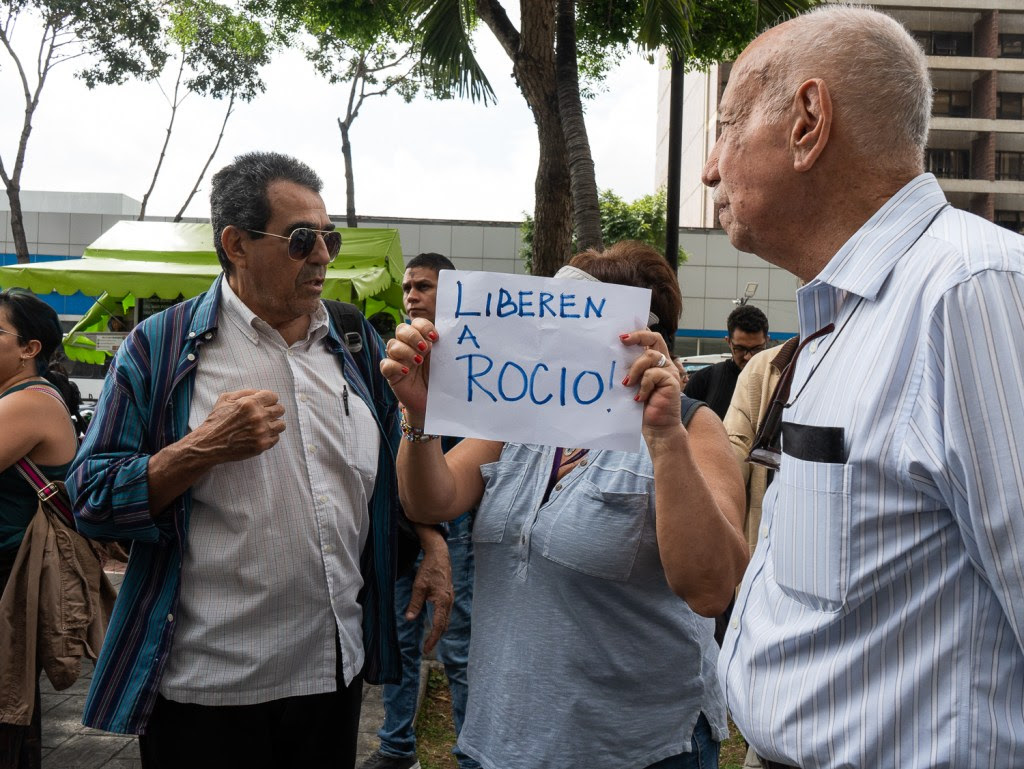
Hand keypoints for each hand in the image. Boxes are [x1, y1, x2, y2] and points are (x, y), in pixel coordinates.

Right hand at [188, 389, 284, 463]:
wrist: (209, 444)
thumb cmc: (217, 420)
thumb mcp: (225, 399)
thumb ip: (245, 392)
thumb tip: (260, 392)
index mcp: (249, 403)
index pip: (273, 397)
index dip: (269, 399)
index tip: (266, 404)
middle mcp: (258, 417)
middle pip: (280, 409)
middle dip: (273, 410)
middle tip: (265, 414)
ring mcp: (261, 432)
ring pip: (281, 424)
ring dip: (274, 424)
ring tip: (265, 425)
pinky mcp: (262, 445)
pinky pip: (276, 438)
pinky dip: (270, 436)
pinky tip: (260, 435)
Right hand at [379, 319, 437, 419]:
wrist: (434, 402)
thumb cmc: (440, 379)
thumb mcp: (444, 361)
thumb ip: (444, 347)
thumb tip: (451, 334)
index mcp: (421, 340)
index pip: (417, 323)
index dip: (424, 326)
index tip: (435, 338)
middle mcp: (408, 347)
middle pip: (401, 329)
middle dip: (412, 336)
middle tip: (425, 348)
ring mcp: (398, 360)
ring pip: (392, 344)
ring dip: (405, 351)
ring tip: (418, 361)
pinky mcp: (391, 374)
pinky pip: (385, 364)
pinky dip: (395, 365)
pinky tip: (406, 371)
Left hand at [404, 528, 452, 654]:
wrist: (440, 555)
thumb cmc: (429, 569)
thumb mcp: (419, 587)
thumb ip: (415, 604)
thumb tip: (409, 619)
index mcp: (442, 601)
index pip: (438, 625)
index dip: (432, 639)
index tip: (426, 649)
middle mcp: (449, 602)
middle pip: (444, 625)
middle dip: (436, 637)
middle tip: (427, 648)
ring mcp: (450, 598)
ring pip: (446, 619)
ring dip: (439, 630)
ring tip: (430, 639)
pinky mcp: (448, 595)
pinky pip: (446, 612)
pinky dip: (441, 621)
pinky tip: (435, 623)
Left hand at [619, 329, 681, 432]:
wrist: (657, 427)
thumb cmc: (643, 407)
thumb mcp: (633, 384)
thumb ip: (629, 371)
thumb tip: (611, 358)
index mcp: (655, 362)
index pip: (650, 340)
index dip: (637, 334)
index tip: (621, 337)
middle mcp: (664, 363)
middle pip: (655, 339)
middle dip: (637, 337)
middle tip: (622, 341)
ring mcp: (669, 371)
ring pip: (650, 356)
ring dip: (635, 369)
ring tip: (627, 384)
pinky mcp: (672, 381)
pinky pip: (653, 374)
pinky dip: (643, 385)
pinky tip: (640, 397)